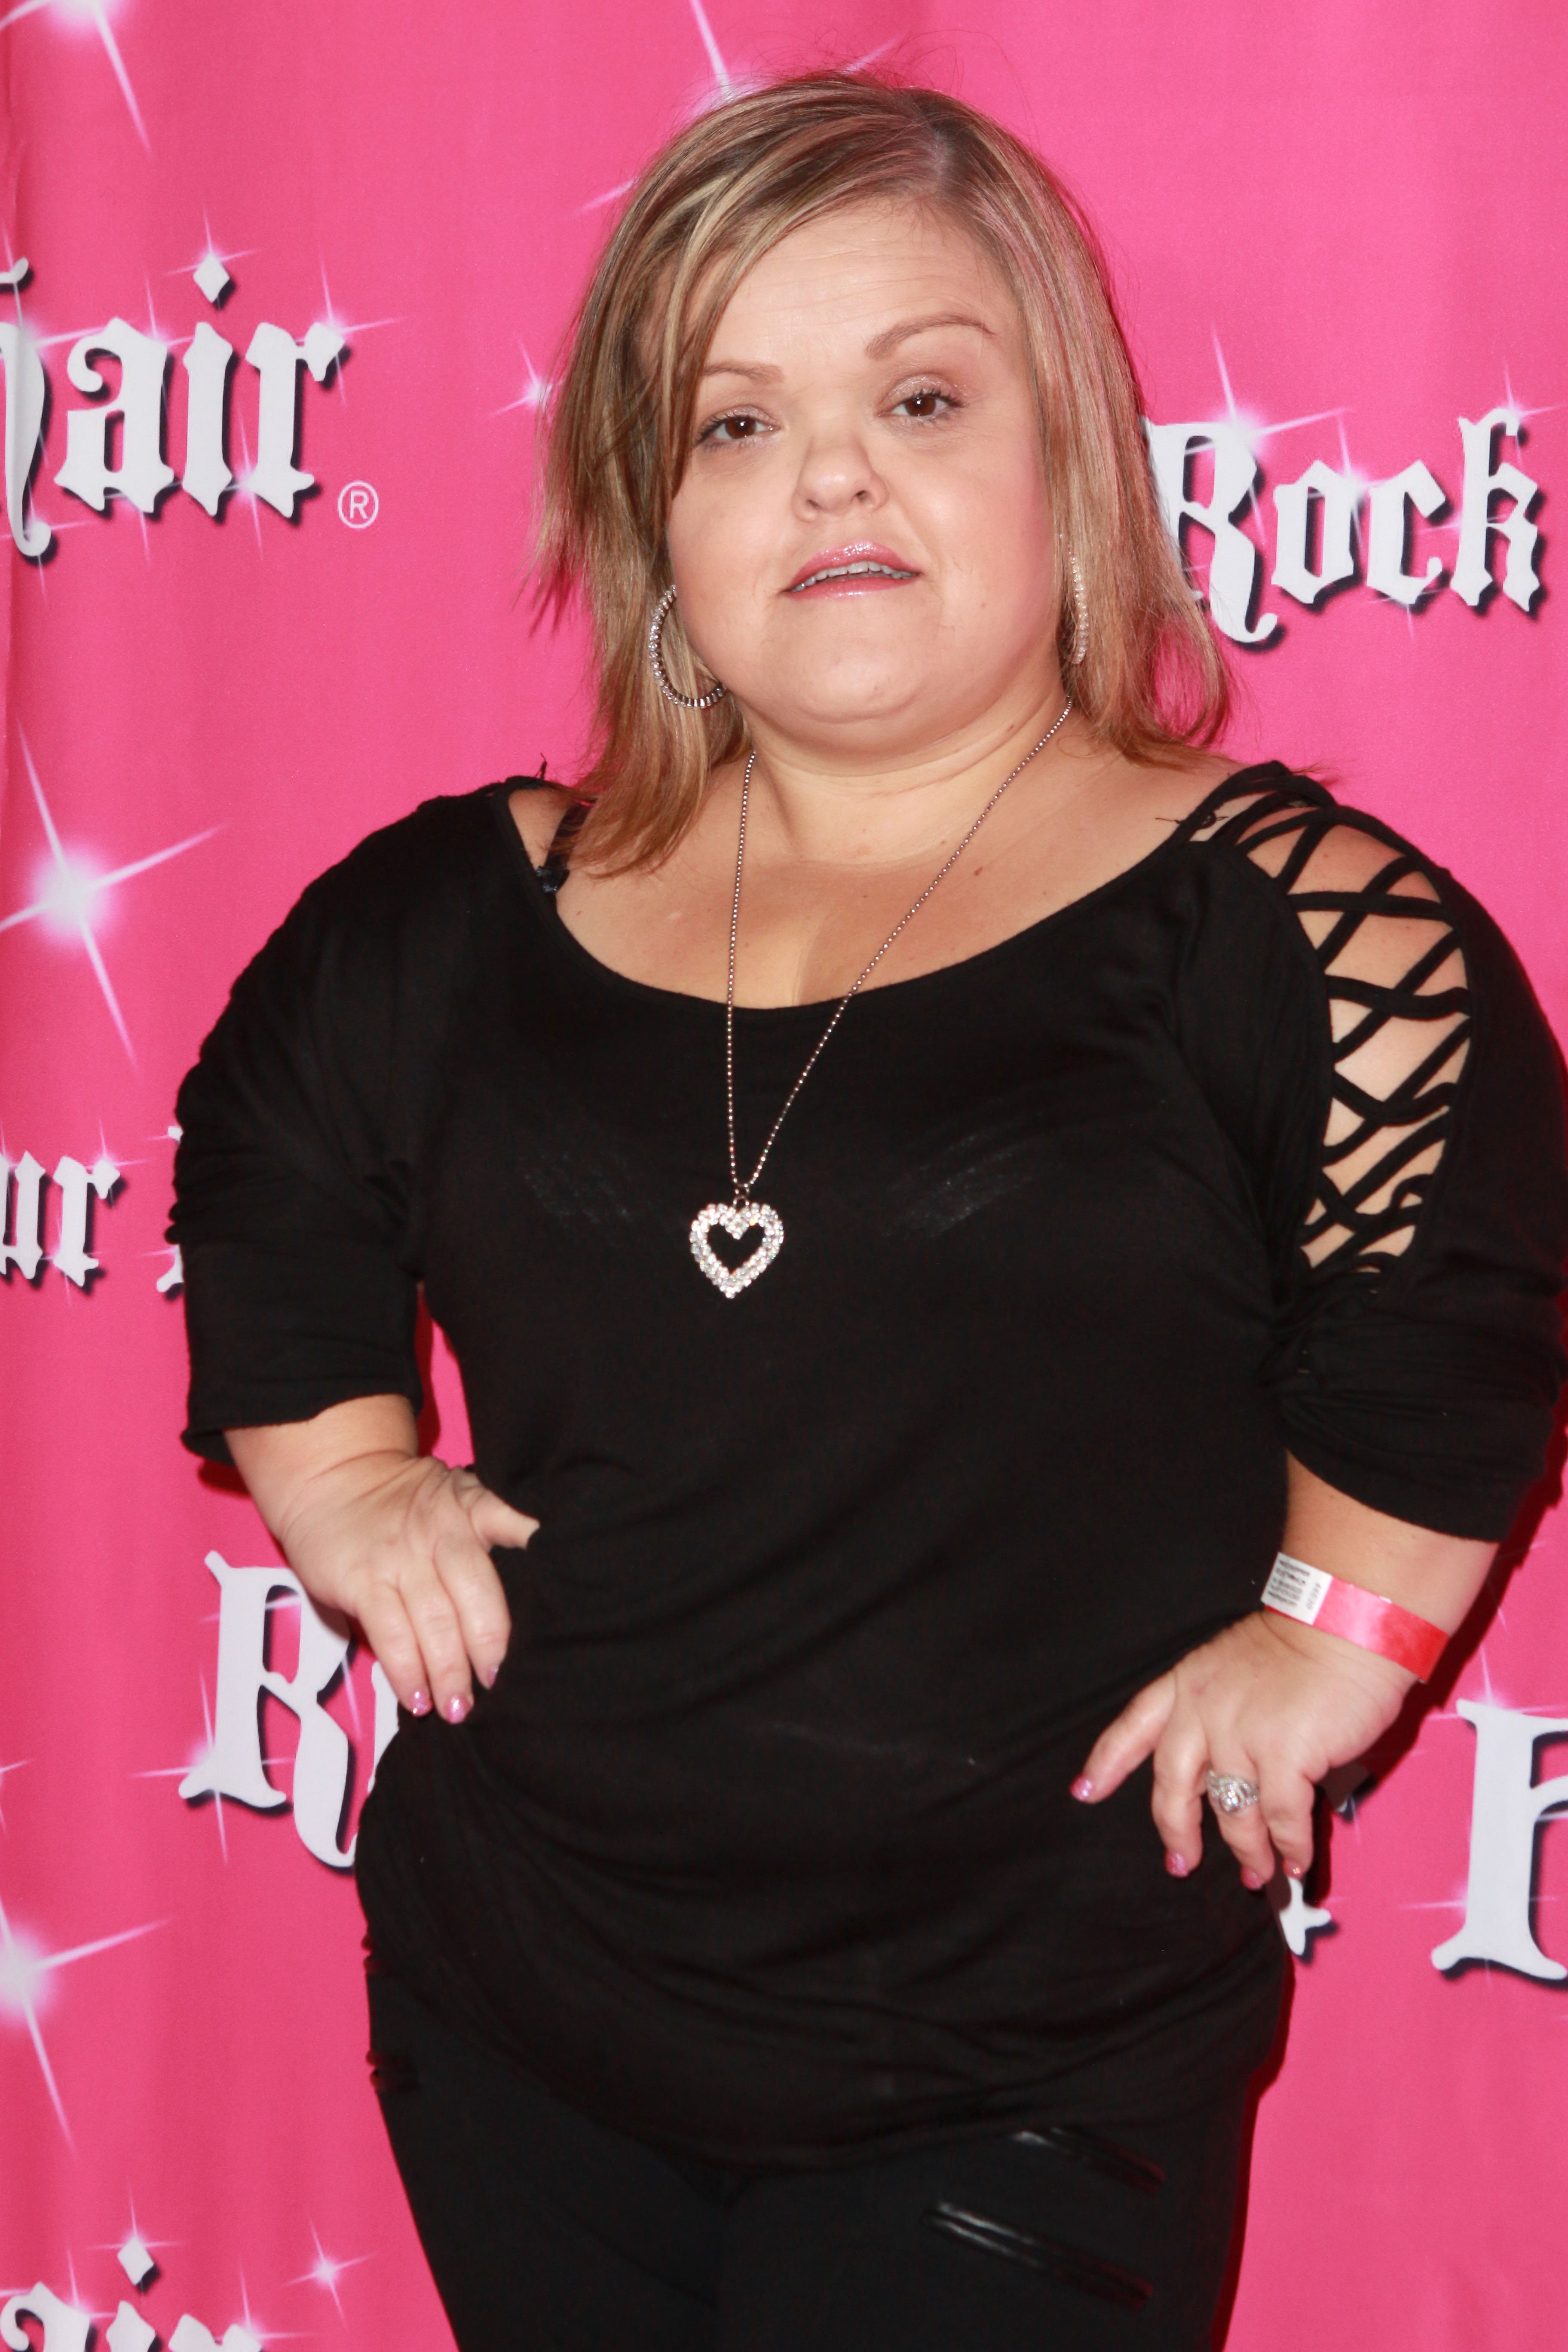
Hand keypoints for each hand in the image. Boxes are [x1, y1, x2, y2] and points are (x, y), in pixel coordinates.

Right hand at [271, 1448, 536, 1723]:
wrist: (333, 1478)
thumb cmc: (404, 1502)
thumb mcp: (456, 1497)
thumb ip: (492, 1530)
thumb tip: (533, 1591)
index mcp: (471, 1508)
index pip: (514, 1527)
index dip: (536, 1560)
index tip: (559, 1603)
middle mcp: (440, 1530)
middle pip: (476, 1593)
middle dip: (491, 1646)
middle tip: (499, 1685)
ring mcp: (399, 1556)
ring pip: (435, 1620)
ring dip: (449, 1672)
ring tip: (459, 1709)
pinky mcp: (362, 1580)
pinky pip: (391, 1633)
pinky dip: (406, 1671)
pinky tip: (417, 1699)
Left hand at [1071, 1611, 1413, 1886]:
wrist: (1346, 1622)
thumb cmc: (1305, 1644)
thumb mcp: (1237, 1666)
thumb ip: (1222, 1713)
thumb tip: (1234, 1774)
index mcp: (1188, 1683)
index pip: (1135, 1725)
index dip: (1107, 1763)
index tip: (1084, 1792)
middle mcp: (1203, 1709)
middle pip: (1173, 1783)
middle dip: (1175, 1829)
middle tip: (1180, 1862)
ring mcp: (1240, 1733)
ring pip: (1232, 1811)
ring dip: (1246, 1850)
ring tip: (1257, 1875)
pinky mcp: (1283, 1754)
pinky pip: (1281, 1818)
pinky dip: (1289, 1847)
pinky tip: (1294, 1862)